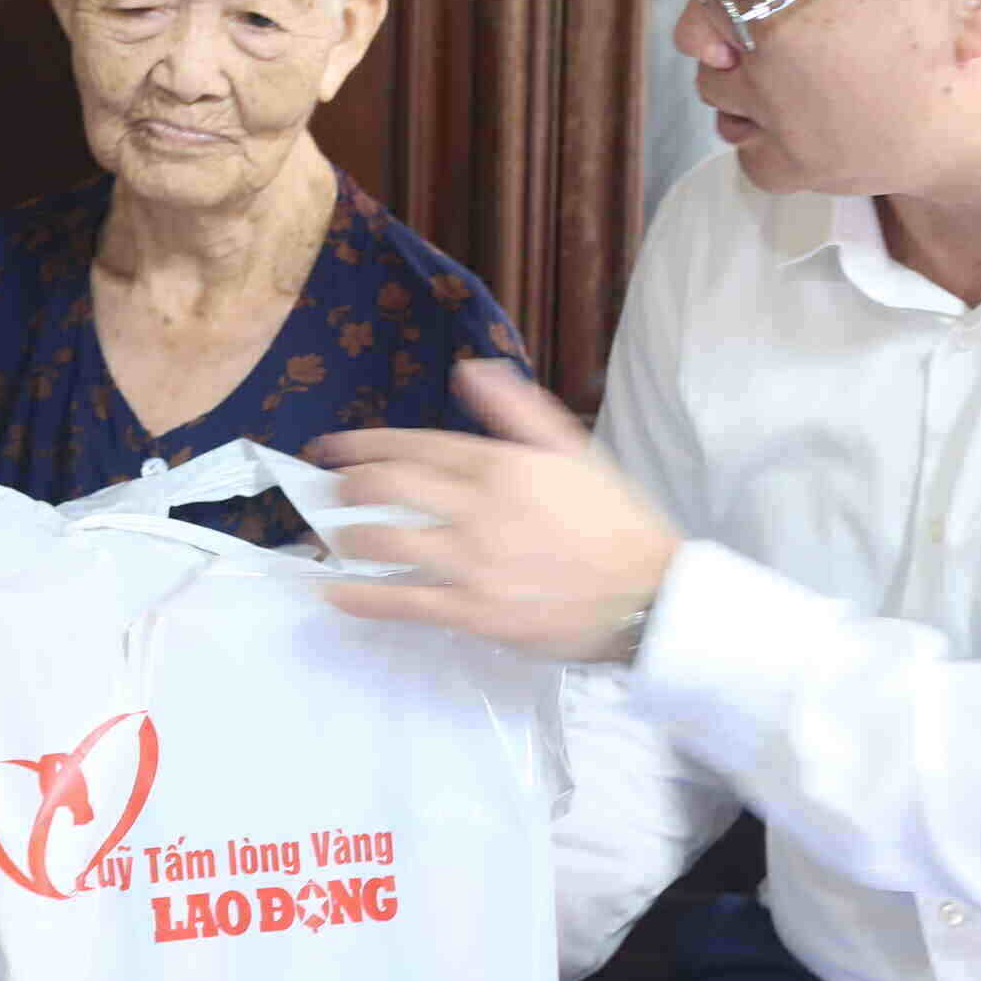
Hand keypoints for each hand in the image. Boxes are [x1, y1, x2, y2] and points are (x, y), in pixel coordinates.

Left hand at [306, 360, 682, 662]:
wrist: (650, 594)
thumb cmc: (613, 521)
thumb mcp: (572, 449)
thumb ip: (517, 408)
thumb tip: (470, 369)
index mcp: (502, 463)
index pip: (416, 445)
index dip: (366, 444)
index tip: (333, 448)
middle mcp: (480, 507)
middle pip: (390, 486)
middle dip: (348, 486)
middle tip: (330, 492)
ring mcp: (475, 561)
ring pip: (388, 541)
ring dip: (348, 537)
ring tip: (334, 538)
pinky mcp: (476, 611)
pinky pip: (405, 601)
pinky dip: (364, 597)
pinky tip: (338, 592)